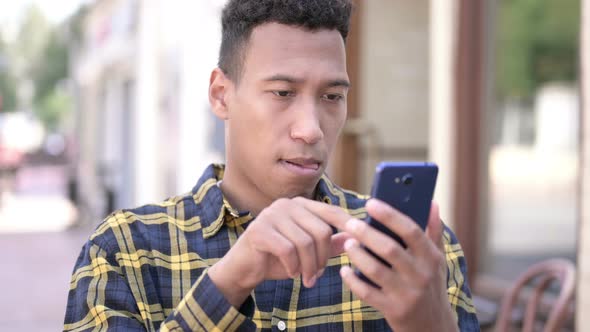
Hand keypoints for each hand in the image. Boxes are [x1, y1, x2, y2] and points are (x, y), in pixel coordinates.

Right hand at [209, 197, 351, 306]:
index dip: (347, 225)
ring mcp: (271, 215)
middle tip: (317, 275)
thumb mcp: (307, 252)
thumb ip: (329, 243)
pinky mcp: (259, 230)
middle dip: (323, 258)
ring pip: (305, 242)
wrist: (243, 269)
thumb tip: (355, 237)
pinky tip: (291, 273)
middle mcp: (286, 205)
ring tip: (306, 279)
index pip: (331, 211)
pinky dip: (293, 266)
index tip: (361, 240)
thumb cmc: (277, 259)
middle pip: (321, 230)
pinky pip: (287, 250)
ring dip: (309, 266)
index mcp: (300, 205)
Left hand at [339, 199, 457, 331]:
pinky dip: (353, 280)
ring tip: (347, 243)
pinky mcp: (393, 310)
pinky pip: (367, 292)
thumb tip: (431, 202)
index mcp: (431, 258)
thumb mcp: (438, 261)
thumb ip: (433, 231)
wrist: (434, 327)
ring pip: (375, 270)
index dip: (390, 215)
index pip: (411, 231)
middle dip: (366, 233)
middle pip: (389, 249)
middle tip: (350, 223)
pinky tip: (345, 270)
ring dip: (357, 255)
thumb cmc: (432, 286)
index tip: (370, 203)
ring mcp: (406, 294)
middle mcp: (420, 275)